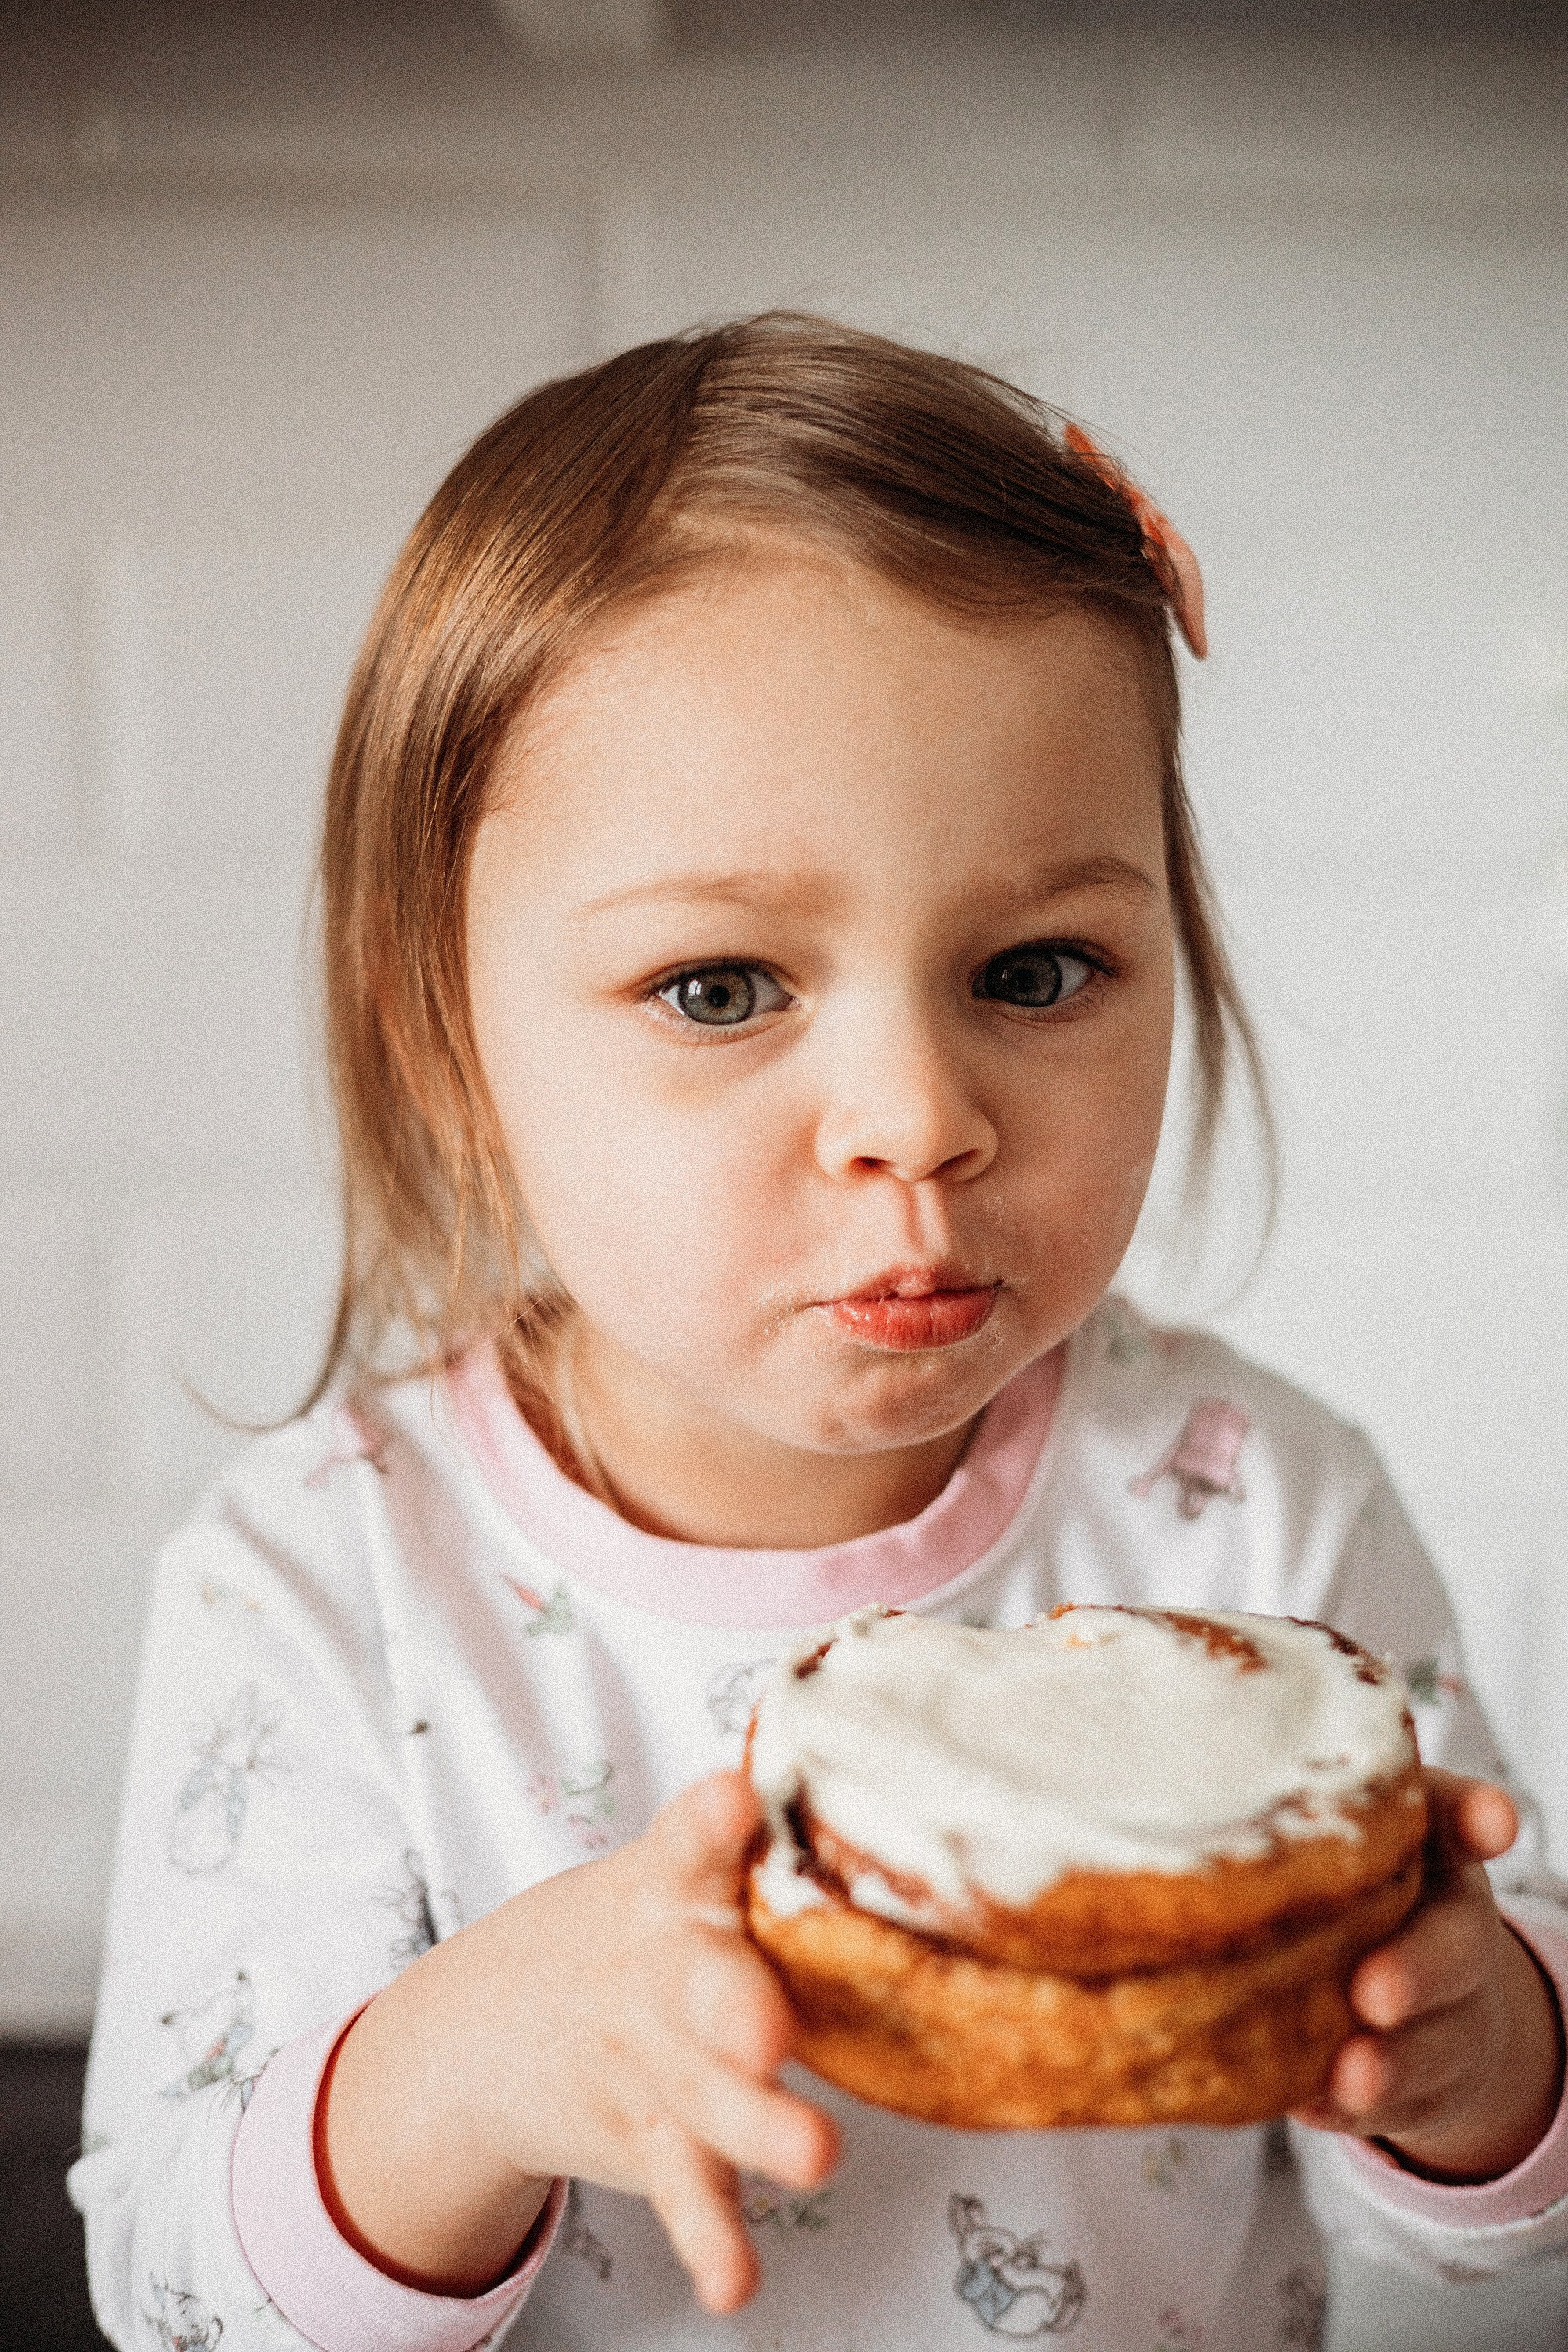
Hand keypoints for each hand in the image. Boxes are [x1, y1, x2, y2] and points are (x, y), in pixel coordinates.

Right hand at [320, 1771, 836, 2312]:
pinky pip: (687, 2193)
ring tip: (815, 2156)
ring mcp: (652, 2062)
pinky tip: (736, 2280)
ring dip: (759, 2129)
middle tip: (769, 2028)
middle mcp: (663, 1970)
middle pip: (701, 1984)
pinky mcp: (650, 2140)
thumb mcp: (677, 1871)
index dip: (708, 1821)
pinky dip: (711, 2239)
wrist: (491, 2026)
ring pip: (708, 2098)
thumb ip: (765, 1845)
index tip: (732, 1798)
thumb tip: (909, 1779)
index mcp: (674, 1885)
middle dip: (736, 2006)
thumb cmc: (641, 1927)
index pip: (687, 1842)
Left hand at [1292, 1769, 1564, 2179]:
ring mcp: (1437, 2008)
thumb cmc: (1342, 1895)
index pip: (1451, 1814)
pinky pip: (1392, 2099)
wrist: (1414, 2007)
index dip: (1473, 1814)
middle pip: (1453, 1942)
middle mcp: (1444, 1923)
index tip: (1493, 1822)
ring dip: (1392, 2060)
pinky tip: (1318, 2104)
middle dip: (1419, 1968)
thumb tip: (1140, 1759)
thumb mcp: (1326, 1843)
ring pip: (1430, 2037)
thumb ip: (1276, 1809)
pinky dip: (1351, 2106)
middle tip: (1375, 1990)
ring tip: (1352, 2074)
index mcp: (1423, 1848)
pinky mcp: (1414, 2081)